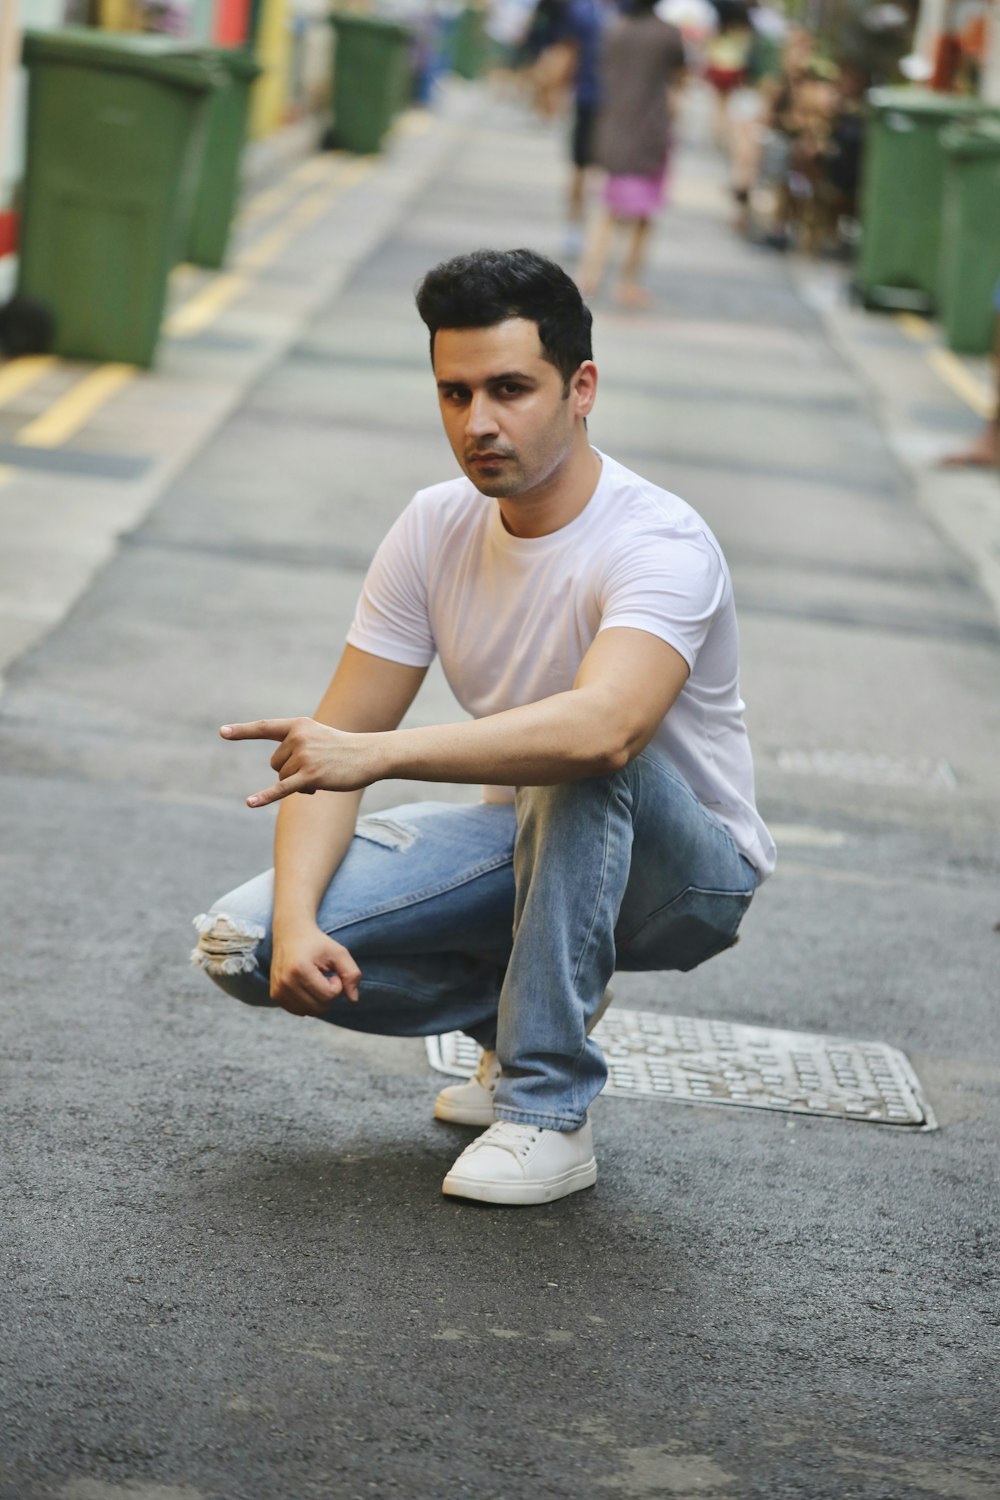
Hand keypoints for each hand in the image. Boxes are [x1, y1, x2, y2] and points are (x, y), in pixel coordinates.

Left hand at [220, 717, 384, 806]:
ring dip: (299, 783)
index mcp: (298, 725)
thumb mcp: (318, 739)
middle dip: (291, 771)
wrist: (370, 754)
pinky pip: (281, 789)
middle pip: (275, 763)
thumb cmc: (344, 749)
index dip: (242, 731)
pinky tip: (249, 803)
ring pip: (282, 778)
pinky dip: (265, 796)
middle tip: (318, 767)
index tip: (222, 733)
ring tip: (323, 775)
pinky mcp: (311, 776)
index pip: (265, 728)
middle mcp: (298, 738)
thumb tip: (282, 779)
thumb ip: (296, 749)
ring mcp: (304, 757)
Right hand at [270, 921, 361, 1016]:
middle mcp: (285, 982)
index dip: (337, 985)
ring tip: (315, 980)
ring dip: (318, 999)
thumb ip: (352, 974)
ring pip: (310, 1011)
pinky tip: (307, 985)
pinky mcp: (275, 995)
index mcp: (299, 969)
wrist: (290, 934)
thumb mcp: (339, 953)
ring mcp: (278, 990)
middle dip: (328, 994)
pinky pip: (299, 1011)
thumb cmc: (317, 944)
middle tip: (325, 976)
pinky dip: (308, 1002)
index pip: (328, 995)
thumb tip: (353, 999)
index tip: (332, 971)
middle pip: (319, 1007)